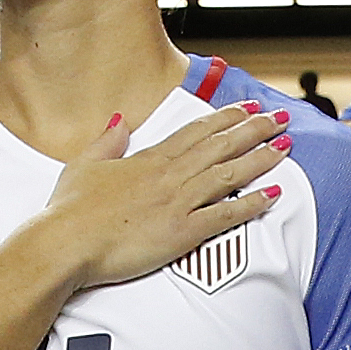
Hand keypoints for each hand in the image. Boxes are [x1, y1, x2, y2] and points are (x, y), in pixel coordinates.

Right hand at [35, 98, 286, 291]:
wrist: (65, 242)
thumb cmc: (70, 210)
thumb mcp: (84, 164)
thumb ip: (108, 141)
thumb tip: (121, 121)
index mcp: (148, 159)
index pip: (196, 131)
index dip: (225, 117)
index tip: (246, 107)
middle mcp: (168, 176)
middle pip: (220, 145)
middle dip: (254, 129)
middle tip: (279, 119)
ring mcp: (177, 203)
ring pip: (228, 174)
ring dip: (260, 159)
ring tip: (284, 147)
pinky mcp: (181, 233)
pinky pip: (224, 216)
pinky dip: (250, 205)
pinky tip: (272, 196)